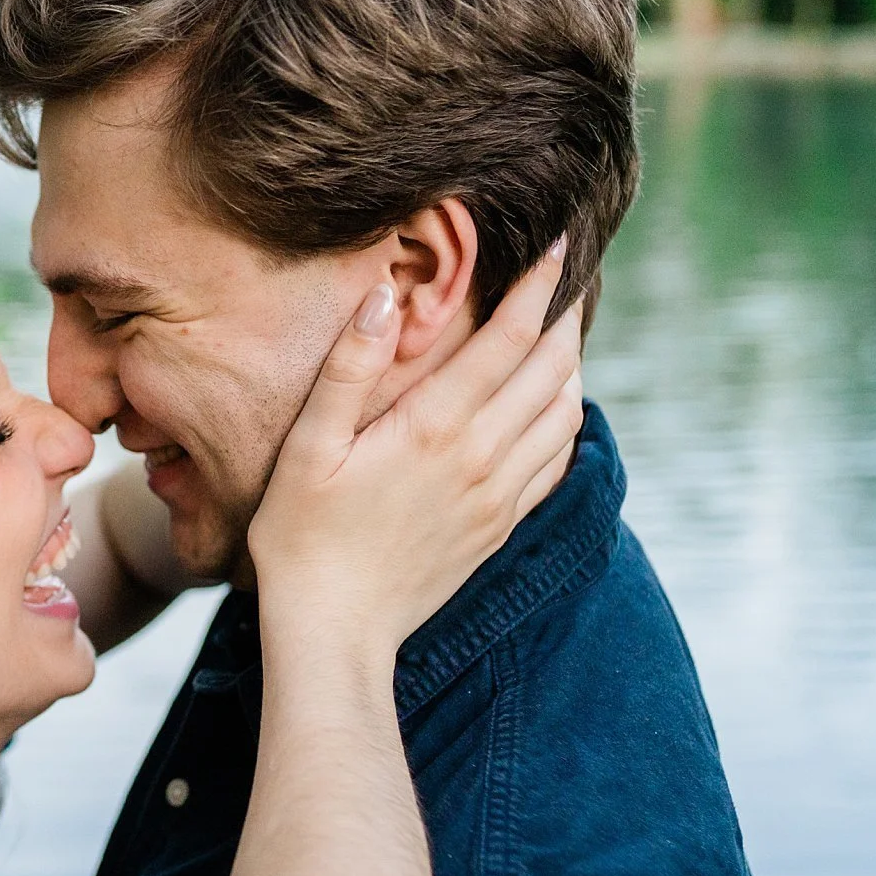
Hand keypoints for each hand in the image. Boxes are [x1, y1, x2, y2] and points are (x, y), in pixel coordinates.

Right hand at [249, 241, 583, 660]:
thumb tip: (384, 297)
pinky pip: (556, 463)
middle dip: (569, 317)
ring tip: (563, 335)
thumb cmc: (302, 536)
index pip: (510, 339)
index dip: (541, 286)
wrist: (334, 631)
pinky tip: (552, 410)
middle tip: (573, 278)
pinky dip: (566, 422)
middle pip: (554, 371)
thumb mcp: (308, 447)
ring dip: (572, 368)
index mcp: (437, 428)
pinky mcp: (500, 527)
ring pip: (566, 416)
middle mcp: (482, 458)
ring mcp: (498, 497)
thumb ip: (349, 368)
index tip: (563, 244)